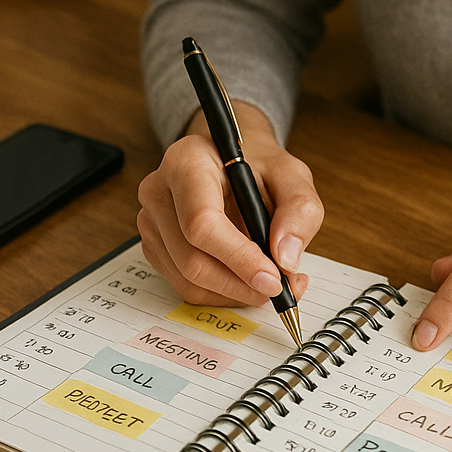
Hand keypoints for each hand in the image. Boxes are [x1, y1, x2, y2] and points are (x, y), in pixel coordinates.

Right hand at [137, 101, 323, 305]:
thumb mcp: (292, 174)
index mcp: (187, 163)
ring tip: (272, 281)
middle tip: (283, 286)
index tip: (273, 278)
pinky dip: (222, 292)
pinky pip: (185, 286)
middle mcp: (159, 192)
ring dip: (235, 293)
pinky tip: (248, 278)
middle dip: (242, 284)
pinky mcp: (154, 246)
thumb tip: (286, 259)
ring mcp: (151, 221)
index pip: (202, 222)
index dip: (239, 258)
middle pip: (192, 260)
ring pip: (188, 281)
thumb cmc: (257, 163)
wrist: (230, 159)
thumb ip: (299, 210)